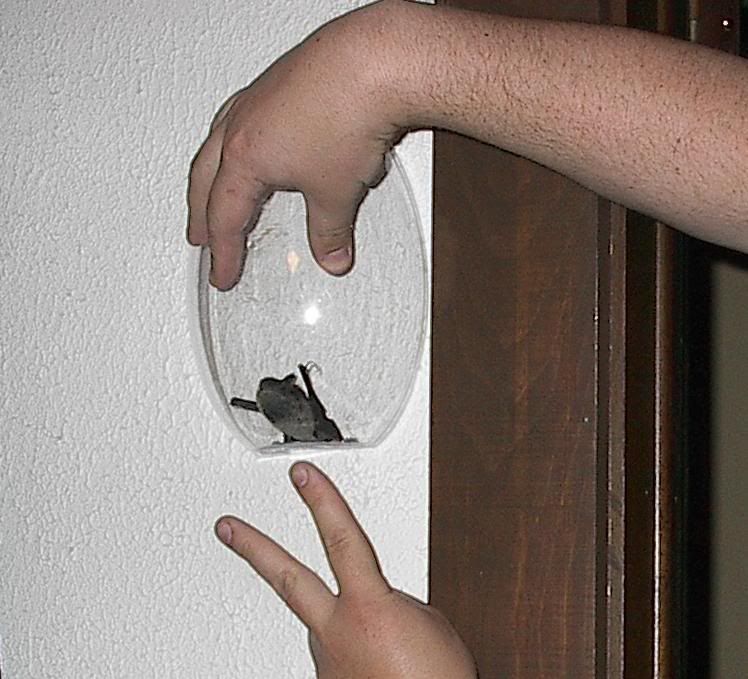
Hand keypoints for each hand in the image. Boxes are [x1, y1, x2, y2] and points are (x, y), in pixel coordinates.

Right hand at [187, 1, 404, 288]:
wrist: (374, 61)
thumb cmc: (348, 115)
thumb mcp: (337, 192)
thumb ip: (330, 233)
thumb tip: (333, 257)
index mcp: (245, 158)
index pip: (224, 219)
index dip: (224, 254)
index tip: (223, 274)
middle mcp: (241, 125)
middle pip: (207, 180)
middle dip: (202, 215)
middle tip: (200, 238)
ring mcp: (257, 98)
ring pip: (218, 142)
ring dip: (212, 173)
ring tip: (216, 187)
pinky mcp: (278, 79)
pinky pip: (244, 116)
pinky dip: (240, 140)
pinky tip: (259, 142)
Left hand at [215, 462, 476, 677]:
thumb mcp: (432, 626)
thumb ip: (398, 602)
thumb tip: (382, 601)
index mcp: (369, 608)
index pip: (341, 538)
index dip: (320, 500)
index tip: (302, 474)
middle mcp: (338, 633)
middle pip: (288, 579)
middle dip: (254, 548)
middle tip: (227, 526)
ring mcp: (328, 662)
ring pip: (322, 620)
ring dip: (341, 617)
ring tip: (382, 643)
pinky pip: (338, 650)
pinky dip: (355, 648)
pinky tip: (376, 661)